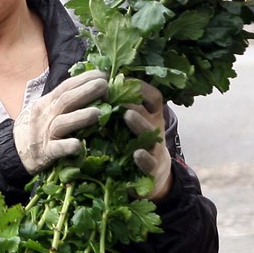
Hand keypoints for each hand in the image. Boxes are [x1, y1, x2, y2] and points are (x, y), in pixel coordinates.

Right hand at [14, 69, 107, 174]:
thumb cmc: (33, 128)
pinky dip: (68, 146)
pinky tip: (79, 146)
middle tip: (105, 86)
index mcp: (46, 103)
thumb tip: (87, 88)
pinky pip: (56, 149)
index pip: (66, 87)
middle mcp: (45, 115)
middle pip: (66, 99)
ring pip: (62, 122)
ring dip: (81, 116)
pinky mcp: (45, 153)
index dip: (84, 79)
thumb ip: (60, 101)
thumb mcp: (43, 109)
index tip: (103, 74)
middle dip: (87, 91)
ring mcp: (44, 134)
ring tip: (99, 113)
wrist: (11, 151)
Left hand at [123, 81, 172, 200]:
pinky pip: (150, 163)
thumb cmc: (134, 142)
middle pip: (148, 111)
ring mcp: (155, 148)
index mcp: (151, 116)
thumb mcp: (132, 123)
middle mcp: (155, 128)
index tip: (121, 77)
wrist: (152, 175)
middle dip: (133, 101)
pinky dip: (144, 158)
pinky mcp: (151, 170)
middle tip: (115, 93)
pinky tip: (137, 153)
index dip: (141, 86)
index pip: (152, 96)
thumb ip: (120, 106)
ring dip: (139, 123)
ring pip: (150, 134)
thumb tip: (98, 82)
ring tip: (127, 115)